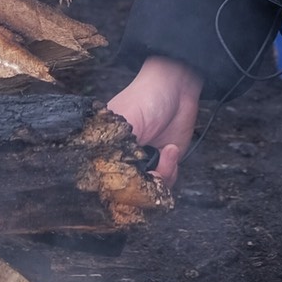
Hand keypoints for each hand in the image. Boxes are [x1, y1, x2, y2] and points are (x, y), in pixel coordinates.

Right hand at [106, 54, 201, 188]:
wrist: (178, 88)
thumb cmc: (146, 97)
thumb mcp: (126, 120)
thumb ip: (114, 147)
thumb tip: (102, 174)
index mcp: (104, 150)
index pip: (102, 183)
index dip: (116, 188)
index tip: (130, 179)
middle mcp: (120, 161)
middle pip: (126, 193)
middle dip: (142, 187)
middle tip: (152, 167)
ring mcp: (141, 165)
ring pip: (147, 193)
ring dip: (161, 177)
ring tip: (166, 151)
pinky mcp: (161, 167)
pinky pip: (164, 187)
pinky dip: (171, 173)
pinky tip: (171, 150)